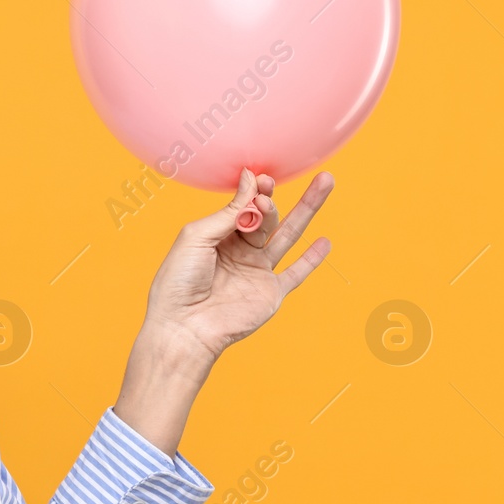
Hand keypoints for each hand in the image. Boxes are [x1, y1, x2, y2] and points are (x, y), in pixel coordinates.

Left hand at [144, 167, 334, 365]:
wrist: (184, 326)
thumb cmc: (179, 281)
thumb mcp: (197, 237)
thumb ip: (228, 212)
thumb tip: (250, 179)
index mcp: (217, 236)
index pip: (242, 207)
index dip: (252, 192)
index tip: (258, 177)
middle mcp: (239, 251)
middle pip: (266, 218)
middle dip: (271, 199)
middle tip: (271, 183)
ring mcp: (257, 271)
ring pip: (287, 235)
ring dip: (306, 209)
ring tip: (325, 182)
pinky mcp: (271, 293)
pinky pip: (296, 273)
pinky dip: (312, 259)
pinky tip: (325, 241)